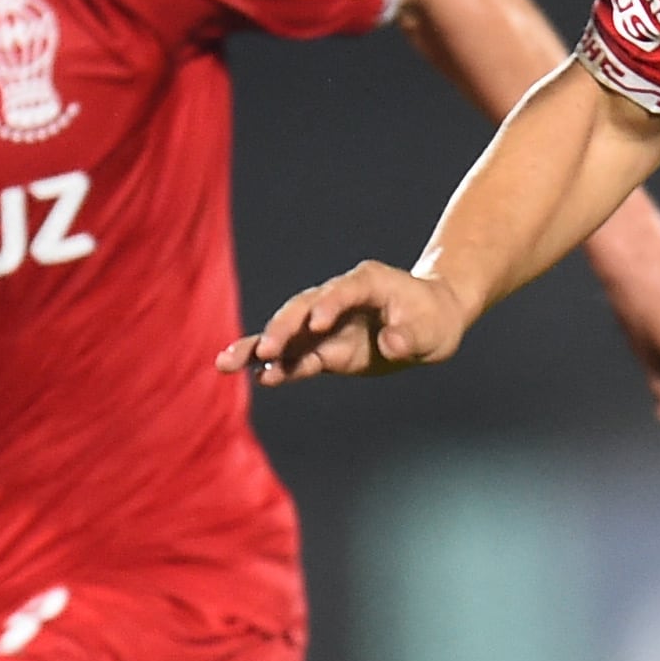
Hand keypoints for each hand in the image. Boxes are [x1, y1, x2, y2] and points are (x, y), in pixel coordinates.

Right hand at [220, 263, 478, 387]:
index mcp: (367, 282)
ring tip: (226, 364)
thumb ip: (411, 335)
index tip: (316, 324)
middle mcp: (338, 300)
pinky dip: (277, 367)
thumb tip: (390, 344)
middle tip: (262, 348)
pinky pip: (296, 358)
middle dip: (281, 328)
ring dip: (259, 348)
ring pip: (288, 333)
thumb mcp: (432, 329)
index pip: (342, 291)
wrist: (429, 324)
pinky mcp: (324, 349)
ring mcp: (327, 325)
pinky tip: (256, 378)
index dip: (328, 305)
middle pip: (302, 309)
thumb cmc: (433, 319)